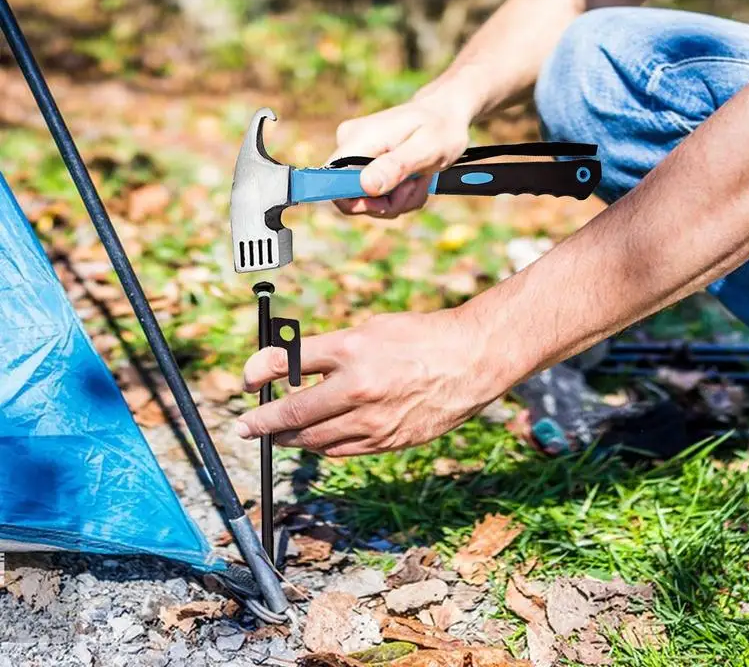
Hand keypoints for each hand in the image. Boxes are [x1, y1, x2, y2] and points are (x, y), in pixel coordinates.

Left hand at [235, 308, 501, 456]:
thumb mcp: (371, 329)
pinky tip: (315, 440)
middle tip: (246, 427)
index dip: (257, 372)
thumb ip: (332, 350)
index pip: (287, 364)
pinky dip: (323, 446)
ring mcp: (373, 420)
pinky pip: (343, 450)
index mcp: (350, 350)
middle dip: (263, 422)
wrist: (470, 362)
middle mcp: (357, 387)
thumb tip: (296, 367)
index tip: (246, 380)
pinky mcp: (388, 441)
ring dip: (290, 438)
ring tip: (277, 435)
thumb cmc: (421, 337)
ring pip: (315, 439)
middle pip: (293, 412)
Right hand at [330, 96, 470, 218]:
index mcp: (358, 138)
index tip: (385, 202)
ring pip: (367, 201)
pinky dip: (399, 196)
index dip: (353, 201)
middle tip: (415, 186)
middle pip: (351, 197)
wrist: (446, 116)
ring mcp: (357, 156)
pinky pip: (376, 197)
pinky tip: (414, 181)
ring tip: (418, 181)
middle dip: (387, 203)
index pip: (331, 179)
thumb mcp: (426, 148)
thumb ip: (396, 166)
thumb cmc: (440, 128)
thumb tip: (366, 186)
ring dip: (398, 200)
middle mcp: (350, 145)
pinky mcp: (366, 166)